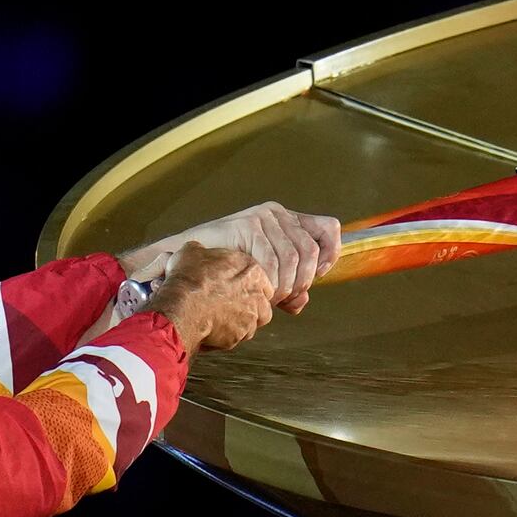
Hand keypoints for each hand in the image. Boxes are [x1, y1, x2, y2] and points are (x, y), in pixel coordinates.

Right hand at [123, 201, 343, 312]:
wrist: (185, 263)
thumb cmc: (222, 270)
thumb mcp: (262, 278)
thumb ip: (286, 289)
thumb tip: (302, 302)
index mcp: (287, 221)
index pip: (328, 228)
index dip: (331, 254)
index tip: (319, 275)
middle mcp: (278, 214)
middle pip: (311, 249)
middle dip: (303, 281)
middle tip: (286, 298)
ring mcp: (263, 217)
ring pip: (295, 257)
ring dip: (286, 284)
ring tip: (269, 297)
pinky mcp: (249, 225)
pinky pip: (272, 260)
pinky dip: (270, 281)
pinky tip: (260, 291)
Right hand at [158, 242, 284, 352]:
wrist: (183, 306)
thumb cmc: (189, 278)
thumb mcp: (192, 251)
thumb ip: (202, 252)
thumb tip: (196, 251)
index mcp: (251, 269)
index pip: (259, 277)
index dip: (244, 282)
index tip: (230, 286)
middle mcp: (257, 293)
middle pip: (260, 301)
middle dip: (247, 303)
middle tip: (227, 303)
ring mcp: (252, 316)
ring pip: (252, 321)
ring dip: (239, 320)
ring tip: (218, 317)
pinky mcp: (242, 335)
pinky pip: (238, 336)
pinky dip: (227, 334)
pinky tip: (212, 328)